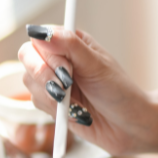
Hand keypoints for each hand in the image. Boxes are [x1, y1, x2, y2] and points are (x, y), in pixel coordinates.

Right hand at [18, 26, 157, 154]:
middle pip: (27, 58)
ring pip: (29, 81)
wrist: (130, 126)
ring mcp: (54, 81)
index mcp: (71, 43)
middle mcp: (60, 59)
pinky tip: (75, 112)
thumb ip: (69, 45)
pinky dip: (54, 109)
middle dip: (45, 75)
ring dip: (51, 94)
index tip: (67, 69)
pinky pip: (36, 102)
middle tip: (67, 87)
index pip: (40, 38)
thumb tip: (41, 31)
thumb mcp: (97, 65)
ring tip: (76, 102)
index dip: (47, 55)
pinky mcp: (52, 103)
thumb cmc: (120, 92)